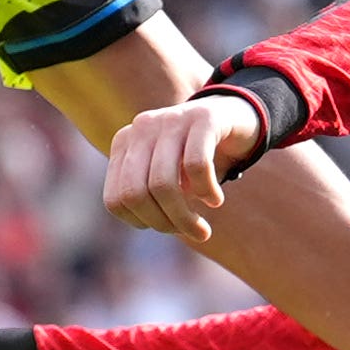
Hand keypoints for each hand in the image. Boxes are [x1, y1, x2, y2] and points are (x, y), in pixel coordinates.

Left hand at [103, 94, 264, 242]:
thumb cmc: (195, 157)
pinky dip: (206, 191)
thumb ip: (148, 198)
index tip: (167, 226)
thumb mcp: (166, 176)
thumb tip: (147, 225)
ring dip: (185, 218)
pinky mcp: (203, 117)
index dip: (142, 222)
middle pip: (136, 194)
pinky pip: (196, 165)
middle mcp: (142, 128)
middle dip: (163, 224)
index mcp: (124, 143)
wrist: (234, 117)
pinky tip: (215, 200)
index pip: (115, 200)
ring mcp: (171, 119)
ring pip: (163, 184)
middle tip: (190, 233)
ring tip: (203, 229)